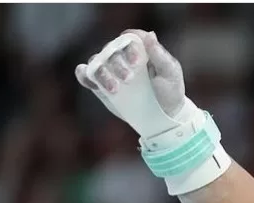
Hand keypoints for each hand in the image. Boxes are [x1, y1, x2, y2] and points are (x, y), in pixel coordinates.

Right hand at [74, 30, 189, 137]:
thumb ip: (160, 55)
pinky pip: (85, 73)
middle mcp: (122, 55)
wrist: (163, 116)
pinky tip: (90, 81)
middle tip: (128, 79)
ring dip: (102, 73)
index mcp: (140, 48)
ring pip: (97, 62)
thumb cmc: (169, 91)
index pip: (129, 38)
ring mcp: (110, 68)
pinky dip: (84, 75)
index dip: (129, 47)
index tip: (136, 63)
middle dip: (117, 65)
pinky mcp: (100, 83)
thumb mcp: (170, 74)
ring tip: (114, 90)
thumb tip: (150, 35)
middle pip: (111, 51)